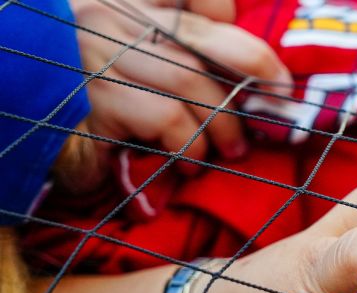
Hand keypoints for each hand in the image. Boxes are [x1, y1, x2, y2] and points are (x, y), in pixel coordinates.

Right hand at [71, 0, 289, 180]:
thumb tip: (250, 76)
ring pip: (193, 83)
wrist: (21, 114)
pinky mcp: (96, 97)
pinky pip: (167, 120)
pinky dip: (189, 146)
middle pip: (209, 36)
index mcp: (127, 0)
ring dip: (224, 125)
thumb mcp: (129, 50)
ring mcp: (101, 52)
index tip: (261, 63)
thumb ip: (179, 44)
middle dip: (259, 70)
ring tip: (231, 149)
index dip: (228, 16)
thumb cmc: (85, 87)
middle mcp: (113, 15)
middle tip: (279, 104)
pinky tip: (188, 162)